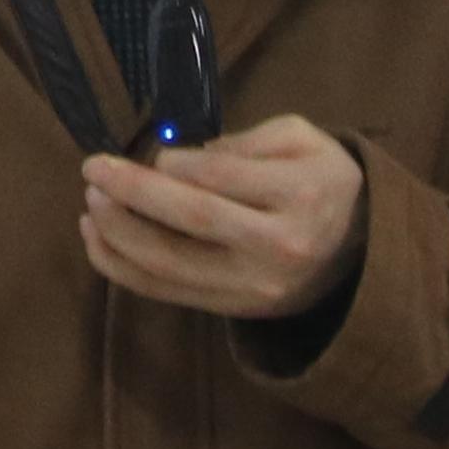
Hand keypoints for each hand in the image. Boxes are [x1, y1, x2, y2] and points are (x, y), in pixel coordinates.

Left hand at [76, 116, 364, 320]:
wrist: (358, 251)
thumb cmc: (322, 181)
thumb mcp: (302, 139)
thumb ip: (246, 140)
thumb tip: (180, 157)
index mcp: (299, 196)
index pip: (221, 178)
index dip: (176, 163)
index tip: (154, 151)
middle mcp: (277, 247)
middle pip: (191, 220)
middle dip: (133, 193)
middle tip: (94, 169)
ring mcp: (252, 287)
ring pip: (169, 263)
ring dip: (117, 232)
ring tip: (90, 203)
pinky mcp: (231, 308)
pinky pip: (164, 291)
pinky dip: (121, 267)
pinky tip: (96, 238)